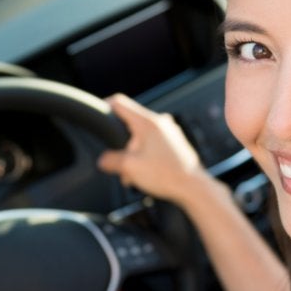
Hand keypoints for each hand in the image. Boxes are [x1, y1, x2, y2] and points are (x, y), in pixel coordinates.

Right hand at [97, 93, 212, 209]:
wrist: (193, 188)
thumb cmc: (167, 175)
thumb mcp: (129, 167)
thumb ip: (110, 160)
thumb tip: (102, 160)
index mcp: (147, 122)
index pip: (119, 103)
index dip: (104, 106)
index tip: (98, 115)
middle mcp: (160, 122)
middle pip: (129, 124)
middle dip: (121, 145)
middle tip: (122, 164)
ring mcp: (169, 131)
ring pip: (141, 136)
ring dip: (133, 154)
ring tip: (135, 174)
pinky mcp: (175, 142)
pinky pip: (152, 143)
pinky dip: (145, 155)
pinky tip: (146, 173)